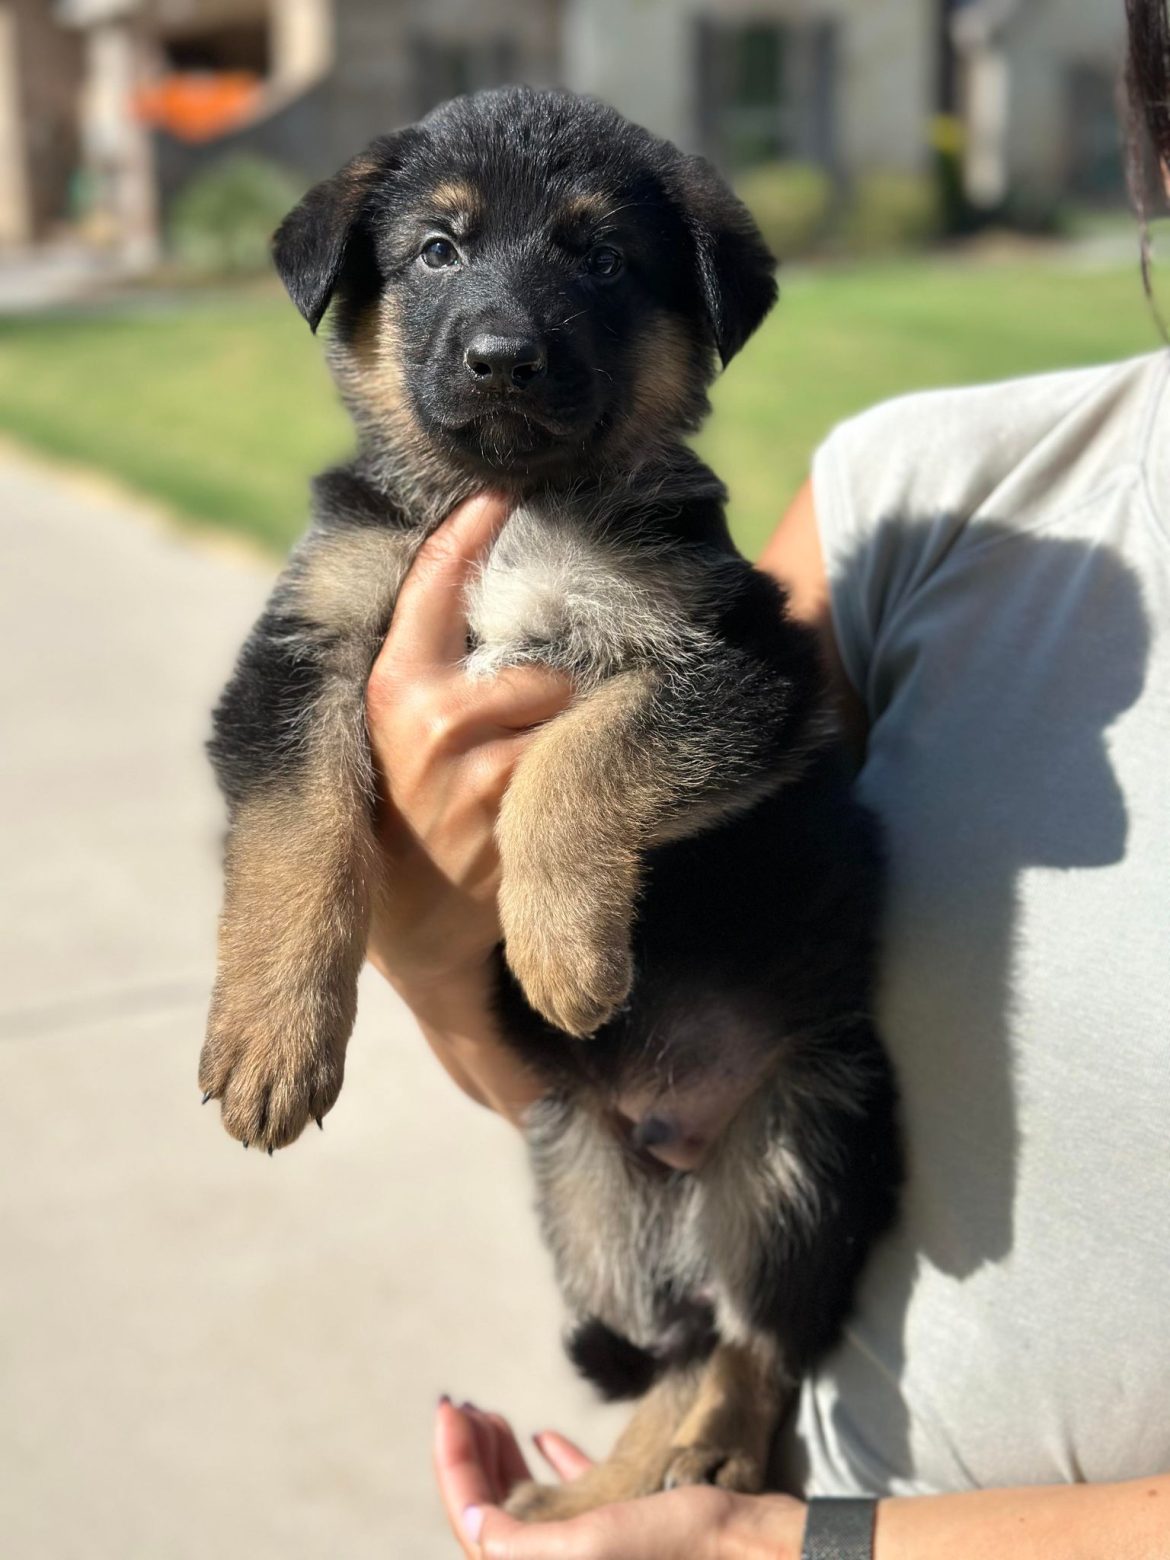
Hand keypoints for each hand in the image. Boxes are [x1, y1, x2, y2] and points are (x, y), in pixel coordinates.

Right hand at [365, 494, 573, 1119]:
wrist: (412, 927)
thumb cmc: (402, 811)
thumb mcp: (391, 732)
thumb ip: (423, 666)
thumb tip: (467, 578)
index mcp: (391, 690)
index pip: (433, 589)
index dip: (469, 533)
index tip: (502, 490)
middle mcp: (427, 726)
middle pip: (533, 669)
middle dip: (548, 692)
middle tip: (530, 727)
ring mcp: (471, 778)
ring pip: (559, 717)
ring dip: (563, 738)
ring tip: (529, 773)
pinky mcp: (511, 823)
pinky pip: (569, 769)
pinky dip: (575, 776)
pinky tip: (549, 802)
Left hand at [433, 1399, 806, 1559]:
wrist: (746, 1549)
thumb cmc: (673, 1548)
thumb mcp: (586, 1546)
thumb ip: (520, 1542)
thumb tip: (468, 1519)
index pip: (473, 1521)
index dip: (453, 1463)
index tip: (449, 1407)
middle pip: (493, 1514)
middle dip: (474, 1457)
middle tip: (467, 1407)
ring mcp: (589, 1554)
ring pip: (525, 1507)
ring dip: (504, 1461)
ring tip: (495, 1418)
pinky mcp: (617, 1538)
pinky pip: (567, 1505)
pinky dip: (551, 1470)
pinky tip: (543, 1437)